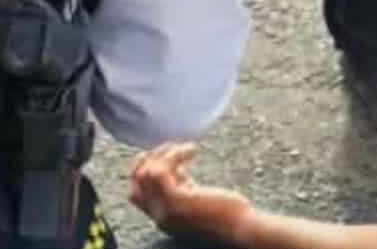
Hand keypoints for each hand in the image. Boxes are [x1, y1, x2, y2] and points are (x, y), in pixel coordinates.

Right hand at [129, 143, 250, 243]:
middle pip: (135, 183)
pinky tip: (192, 150)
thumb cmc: (228, 212)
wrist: (242, 228)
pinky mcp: (178, 202)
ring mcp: (166, 210)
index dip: (148, 169)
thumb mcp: (198, 199)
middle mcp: (159, 216)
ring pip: (145, 174)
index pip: (137, 192)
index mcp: (163, 216)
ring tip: (185, 148)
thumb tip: (178, 169)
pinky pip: (160, 171)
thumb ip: (184, 186)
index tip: (170, 159)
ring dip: (163, 154)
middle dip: (148, 159)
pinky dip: (174, 154)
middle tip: (171, 148)